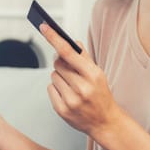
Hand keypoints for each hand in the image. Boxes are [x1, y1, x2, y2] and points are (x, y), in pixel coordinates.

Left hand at [39, 23, 121, 137]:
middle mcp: (82, 88)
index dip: (54, 38)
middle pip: (58, 63)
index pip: (68, 52)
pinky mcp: (62, 110)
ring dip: (59, 77)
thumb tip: (72, 42)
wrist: (105, 122)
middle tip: (71, 71)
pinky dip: (56, 89)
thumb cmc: (101, 95)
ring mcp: (71, 100)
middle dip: (62, 64)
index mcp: (93, 75)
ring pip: (53, 76)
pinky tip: (68, 94)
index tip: (44, 26)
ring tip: (72, 86)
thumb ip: (85, 58)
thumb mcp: (98, 74)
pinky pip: (50, 89)